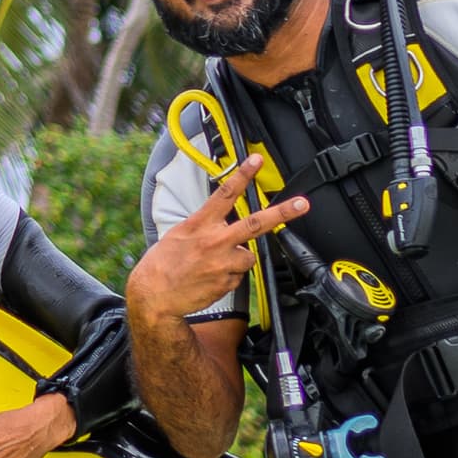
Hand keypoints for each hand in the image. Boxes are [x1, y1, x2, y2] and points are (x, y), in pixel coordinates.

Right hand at [124, 157, 310, 321]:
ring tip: (215, 265)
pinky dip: (228, 276)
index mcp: (200, 225)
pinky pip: (237, 276)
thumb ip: (204, 225)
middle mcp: (215, 241)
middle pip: (255, 223)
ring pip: (248, 256)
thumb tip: (221, 221)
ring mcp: (223, 263)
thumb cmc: (162, 264)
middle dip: (282, 212)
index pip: (225, 194)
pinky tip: (210, 278)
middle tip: (302, 204)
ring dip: (238, 259)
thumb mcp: (179, 234)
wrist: (155, 296)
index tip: (256, 160)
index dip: (242, 175)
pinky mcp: (228, 283)